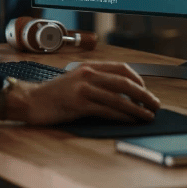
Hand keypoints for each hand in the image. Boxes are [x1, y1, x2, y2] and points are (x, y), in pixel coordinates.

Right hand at [4, 62, 159, 124]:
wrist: (31, 100)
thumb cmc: (53, 94)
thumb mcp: (75, 82)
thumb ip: (95, 83)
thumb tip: (121, 95)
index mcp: (88, 67)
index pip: (121, 68)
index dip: (138, 79)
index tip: (146, 90)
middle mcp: (88, 74)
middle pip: (124, 82)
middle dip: (144, 94)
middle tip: (155, 104)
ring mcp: (83, 88)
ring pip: (119, 97)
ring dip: (138, 108)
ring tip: (149, 116)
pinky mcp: (80, 104)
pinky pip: (108, 110)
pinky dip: (123, 116)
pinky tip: (131, 120)